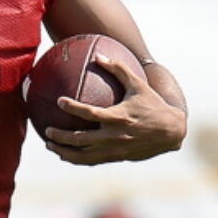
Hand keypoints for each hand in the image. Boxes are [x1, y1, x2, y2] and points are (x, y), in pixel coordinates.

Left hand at [44, 54, 185, 164]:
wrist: (171, 132)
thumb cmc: (153, 105)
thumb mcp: (139, 85)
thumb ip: (119, 69)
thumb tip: (99, 56)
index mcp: (118, 117)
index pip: (90, 113)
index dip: (73, 107)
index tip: (59, 101)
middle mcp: (114, 136)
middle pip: (79, 139)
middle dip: (60, 137)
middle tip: (47, 130)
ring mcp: (113, 149)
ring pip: (82, 155)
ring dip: (63, 152)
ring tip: (49, 145)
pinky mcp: (115, 157)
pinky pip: (91, 161)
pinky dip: (76, 159)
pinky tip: (65, 154)